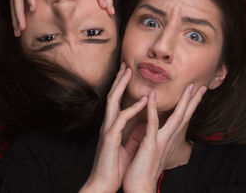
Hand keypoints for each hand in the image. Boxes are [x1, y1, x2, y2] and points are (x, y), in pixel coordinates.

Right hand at [80, 63, 147, 192]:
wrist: (103, 183)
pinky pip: (121, 119)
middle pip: (112, 96)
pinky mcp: (110, 137)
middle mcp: (108, 124)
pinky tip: (142, 100)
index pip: (116, 102)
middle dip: (118, 79)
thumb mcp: (126, 146)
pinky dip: (132, 108)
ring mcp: (108, 129)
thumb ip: (131, 133)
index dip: (120, 87)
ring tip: (128, 71)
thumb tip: (141, 123)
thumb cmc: (114, 167)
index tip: (127, 74)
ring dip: (121, 86)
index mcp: (112, 126)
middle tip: (126, 64)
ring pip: (112, 101)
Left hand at [123, 84, 206, 192]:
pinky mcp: (151, 145)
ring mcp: (161, 142)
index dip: (190, 106)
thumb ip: (154, 138)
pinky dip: (152, 109)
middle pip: (185, 117)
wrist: (139, 189)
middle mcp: (169, 140)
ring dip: (183, 102)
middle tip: (202, 86)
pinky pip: (153, 124)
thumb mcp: (151, 151)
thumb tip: (153, 129)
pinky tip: (152, 96)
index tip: (196, 93)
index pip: (182, 120)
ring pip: (176, 118)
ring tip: (188, 87)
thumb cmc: (142, 171)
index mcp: (168, 141)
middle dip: (193, 101)